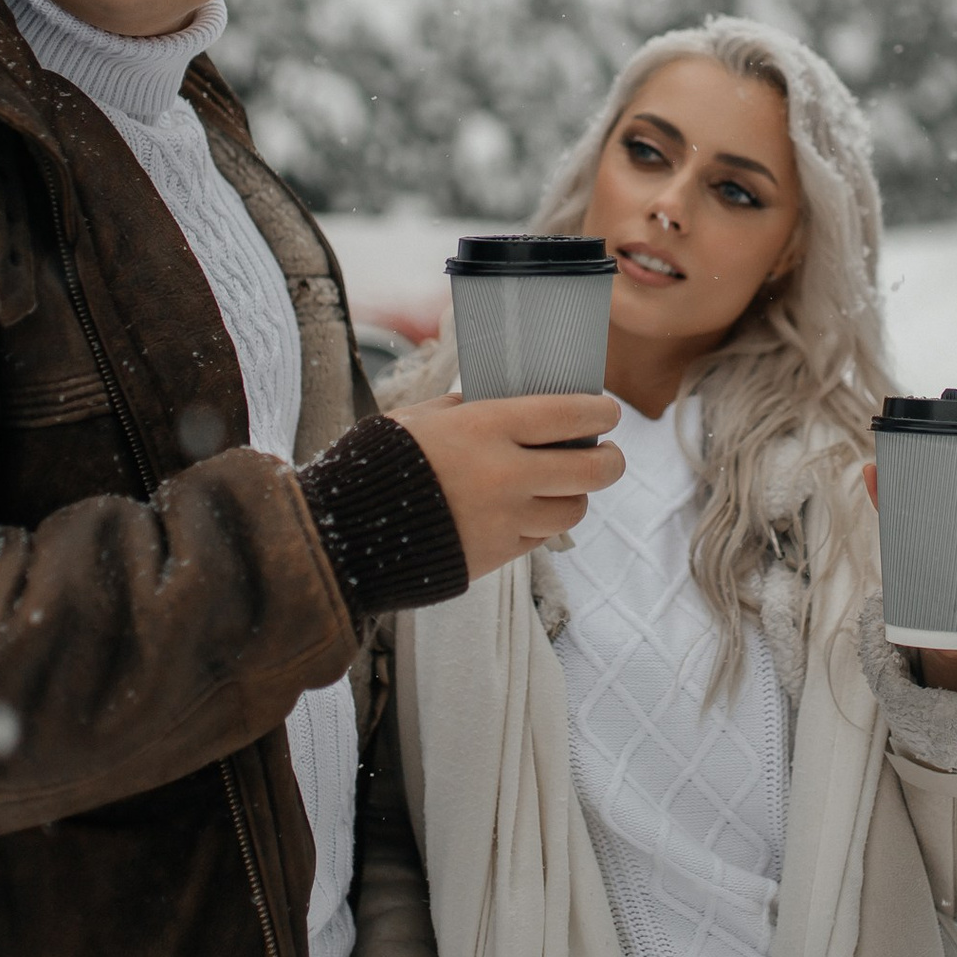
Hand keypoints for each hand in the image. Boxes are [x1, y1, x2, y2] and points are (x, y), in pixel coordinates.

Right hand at [387, 393, 623, 579]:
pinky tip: (527, 508)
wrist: (345, 533)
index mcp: (487, 428)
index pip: (571, 415)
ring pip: (574, 509)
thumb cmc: (379, 463)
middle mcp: (505, 474)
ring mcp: (505, 520)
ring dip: (576, 494)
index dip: (601, 412)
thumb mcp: (421, 418)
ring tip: (563, 484)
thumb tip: (504, 401)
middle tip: (608, 453)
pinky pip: (540, 538)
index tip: (607, 411)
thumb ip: (468, 408)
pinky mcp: (496, 555)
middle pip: (593, 469)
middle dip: (612, 459)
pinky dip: (541, 522)